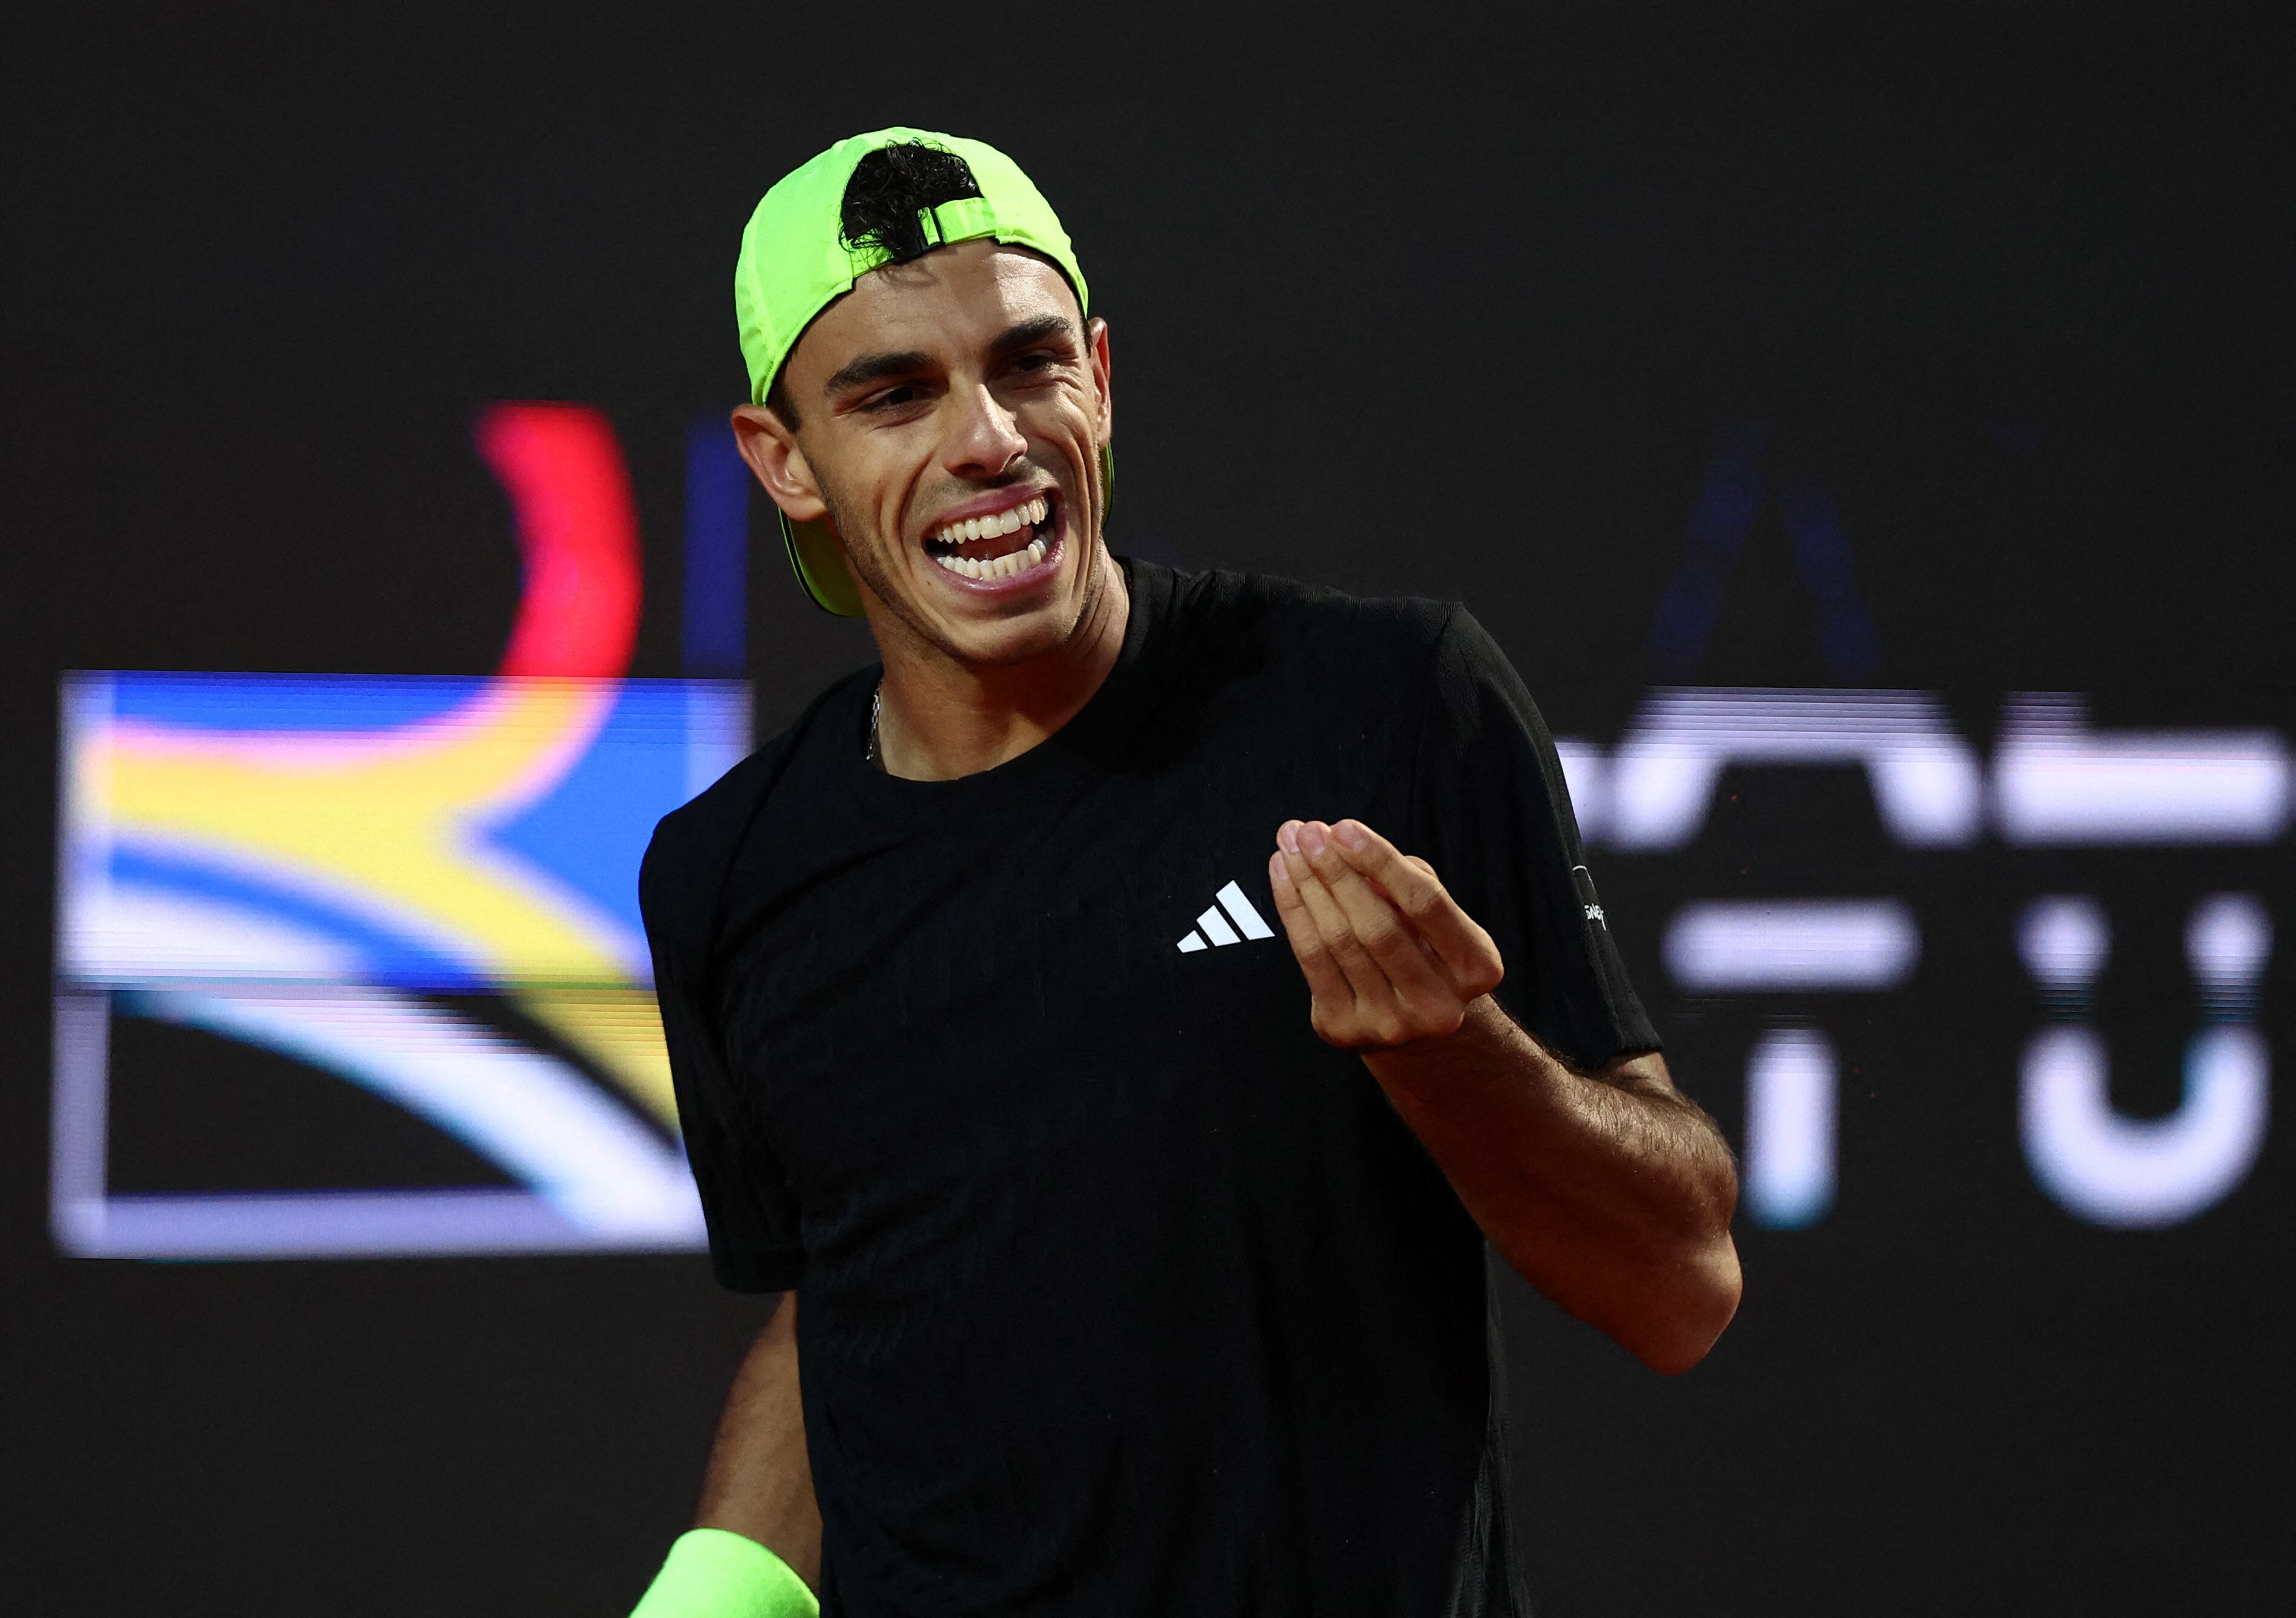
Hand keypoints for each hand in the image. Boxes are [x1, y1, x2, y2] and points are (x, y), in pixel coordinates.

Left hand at [1268, 819, 1504, 1048]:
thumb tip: (1343, 847)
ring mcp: (1390, 1024)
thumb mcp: (1436, 916)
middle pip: (1377, 925)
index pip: (1426, 903)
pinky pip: (1311, 960)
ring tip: (1289, 846)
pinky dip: (1292, 911)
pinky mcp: (1345, 1029)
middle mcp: (1438, 1004)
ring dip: (1307, 885)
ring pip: (1338, 941)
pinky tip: (1283, 876)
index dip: (1381, 862)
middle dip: (1336, 871)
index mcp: (1477, 966)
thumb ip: (1405, 881)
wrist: (1414, 1027)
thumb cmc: (1425, 950)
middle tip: (1307, 832)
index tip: (1344, 828)